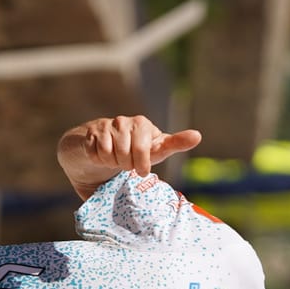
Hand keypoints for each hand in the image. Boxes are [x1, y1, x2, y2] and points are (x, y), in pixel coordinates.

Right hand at [59, 115, 202, 198]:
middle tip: (125, 165)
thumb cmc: (127, 154)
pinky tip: (99, 156)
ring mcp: (110, 125)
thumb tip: (198, 134)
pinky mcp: (93, 131)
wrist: (92, 152)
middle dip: (128, 165)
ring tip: (113, 160)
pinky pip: (98, 153)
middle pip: (132, 154)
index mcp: (146, 128)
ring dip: (112, 163)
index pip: (158, 142)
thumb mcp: (151, 154)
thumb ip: (171, 146)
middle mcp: (129, 122)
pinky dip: (98, 160)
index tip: (187, 142)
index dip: (154, 154)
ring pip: (114, 154)